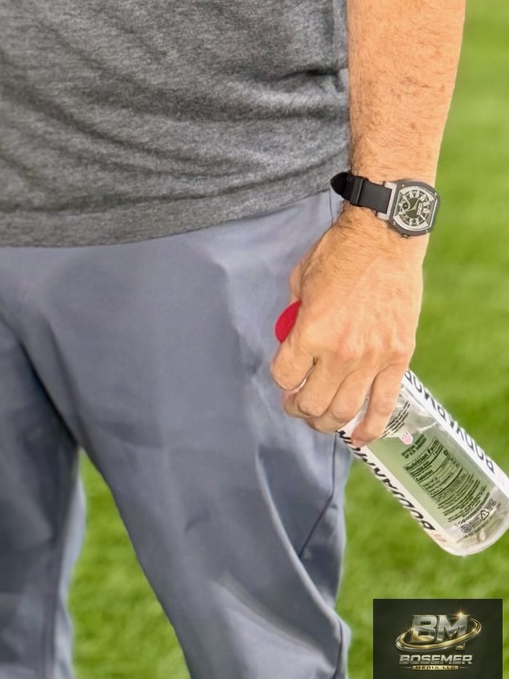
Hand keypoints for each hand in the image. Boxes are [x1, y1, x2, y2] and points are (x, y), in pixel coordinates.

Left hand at [270, 206, 422, 443]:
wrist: (384, 240)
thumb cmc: (338, 254)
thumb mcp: (300, 279)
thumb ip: (294, 314)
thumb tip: (291, 337)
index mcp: (311, 331)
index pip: (285, 375)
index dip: (281, 378)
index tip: (284, 375)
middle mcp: (340, 352)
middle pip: (313, 401)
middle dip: (299, 408)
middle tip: (296, 405)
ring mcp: (371, 359)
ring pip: (345, 410)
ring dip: (327, 422)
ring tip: (319, 419)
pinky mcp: (397, 359)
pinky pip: (384, 404)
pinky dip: (370, 427)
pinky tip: (359, 438)